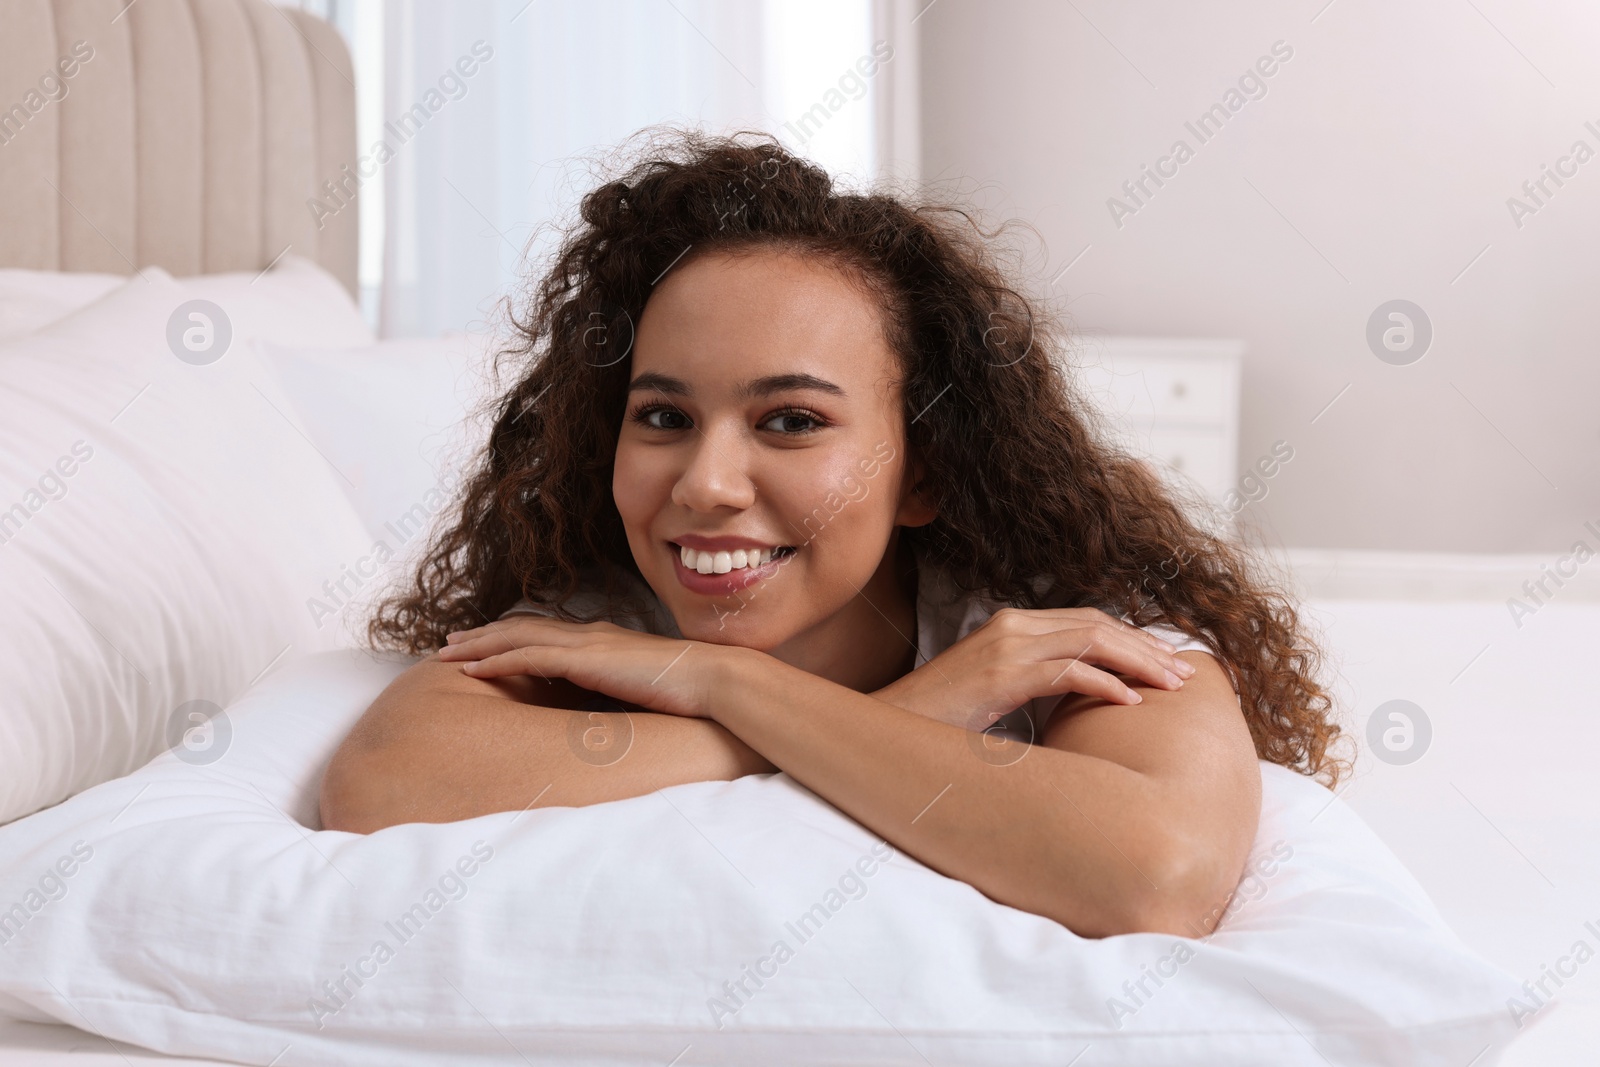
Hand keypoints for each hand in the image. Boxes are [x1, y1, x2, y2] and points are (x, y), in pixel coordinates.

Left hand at [436, 616, 734, 718]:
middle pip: (521, 628)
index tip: (481, 644)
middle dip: (482, 635)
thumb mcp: (642, 690)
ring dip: (478, 645)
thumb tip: (603, 714)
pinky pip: (529, 658)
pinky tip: (472, 671)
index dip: (509, 636)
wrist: (712, 680)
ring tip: (446, 655)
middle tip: (449, 644)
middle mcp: (588, 634)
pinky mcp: (586, 660)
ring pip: (517, 638)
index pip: (544, 633)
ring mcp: (586, 644)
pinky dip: (497, 661)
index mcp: (601, 640)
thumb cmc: (687, 691)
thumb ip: (617, 692)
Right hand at [872, 607, 1198, 731]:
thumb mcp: (998, 693)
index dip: (1133, 639)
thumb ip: (1036, 684)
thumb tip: (1083, 703)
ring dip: (1138, 662)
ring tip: (1171, 686)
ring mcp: (1006, 646)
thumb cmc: (943, 720)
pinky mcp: (1001, 674)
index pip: (1088, 620)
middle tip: (1185, 675)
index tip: (1166, 663)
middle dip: (1146, 647)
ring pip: (1091, 641)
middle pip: (1099, 624)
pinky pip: (1066, 672)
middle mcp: (1013, 625)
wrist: (892, 727)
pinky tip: (1130, 702)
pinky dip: (1104, 684)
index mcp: (1014, 625)